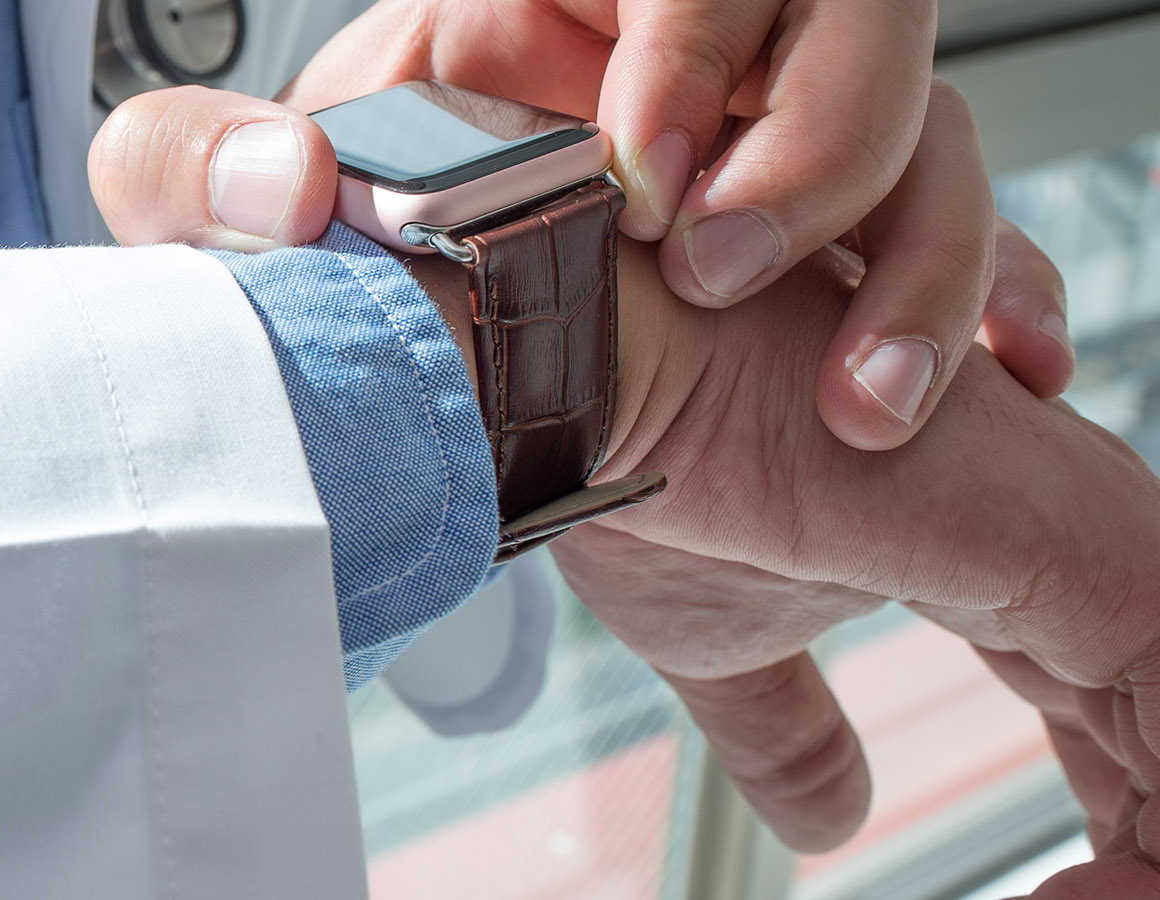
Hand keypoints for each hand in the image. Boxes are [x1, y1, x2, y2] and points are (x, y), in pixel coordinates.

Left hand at [88, 1, 1077, 449]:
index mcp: (542, 7)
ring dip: (915, 258)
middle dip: (821, 138)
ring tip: (858, 395)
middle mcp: (682, 60)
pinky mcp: (840, 249)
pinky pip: (964, 240)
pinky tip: (992, 374)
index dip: (695, 40)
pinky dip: (988, 306)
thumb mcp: (227, 202)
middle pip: (849, 15)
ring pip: (928, 131)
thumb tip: (283, 176)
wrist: (391, 363)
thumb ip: (194, 167)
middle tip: (722, 266)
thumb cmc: (319, 247)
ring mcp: (777, 145)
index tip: (640, 175)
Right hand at [552, 220, 1159, 884]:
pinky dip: (1157, 805)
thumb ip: (794, 729)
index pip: (1104, 682)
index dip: (1111, 787)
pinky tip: (1089, 879)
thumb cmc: (631, 458)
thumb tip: (828, 822)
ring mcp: (1070, 510)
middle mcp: (1051, 506)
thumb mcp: (724, 640)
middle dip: (1150, 813)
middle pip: (1158, 685)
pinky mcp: (1067, 527)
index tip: (1073, 888)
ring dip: (1158, 823)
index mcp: (982, 529)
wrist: (586, 374)